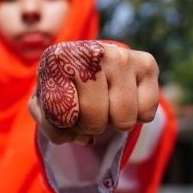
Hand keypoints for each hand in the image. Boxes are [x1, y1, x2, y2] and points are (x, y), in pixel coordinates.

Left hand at [28, 41, 158, 144]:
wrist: (88, 63)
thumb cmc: (64, 89)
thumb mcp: (46, 106)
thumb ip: (52, 127)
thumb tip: (86, 139)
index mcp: (57, 60)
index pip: (61, 115)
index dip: (65, 125)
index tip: (66, 111)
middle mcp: (90, 53)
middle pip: (94, 118)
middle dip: (91, 126)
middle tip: (89, 110)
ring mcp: (120, 56)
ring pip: (123, 120)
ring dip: (115, 123)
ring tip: (106, 104)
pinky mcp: (146, 63)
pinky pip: (146, 113)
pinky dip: (137, 116)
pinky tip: (125, 98)